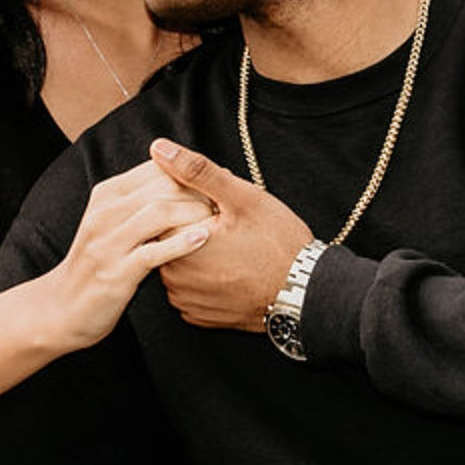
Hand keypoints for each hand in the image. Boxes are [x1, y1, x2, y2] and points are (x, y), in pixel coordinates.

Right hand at [53, 160, 214, 349]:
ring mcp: (109, 242)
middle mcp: (106, 213)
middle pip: (162, 186)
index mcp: (107, 195)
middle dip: (199, 189)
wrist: (62, 308)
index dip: (191, 171)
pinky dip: (182, 243)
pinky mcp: (116, 272)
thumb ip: (139, 203)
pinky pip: (154, 252)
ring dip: (195, 212)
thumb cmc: (97, 263)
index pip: (156, 169)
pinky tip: (204, 240)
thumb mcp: (112, 224)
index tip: (219, 178)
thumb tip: (179, 184)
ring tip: (222, 218)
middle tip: (228, 198)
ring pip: (159, 212)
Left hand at [149, 139, 312, 331]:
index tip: (218, 208)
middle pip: (171, 238)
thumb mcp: (241, 197)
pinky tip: (231, 270)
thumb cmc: (278, 243)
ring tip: (234, 249)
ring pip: (180, 263)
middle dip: (194, 227)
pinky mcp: (199, 316)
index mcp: (177, 244)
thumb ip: (196, 170)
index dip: (190, 202)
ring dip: (197, 253)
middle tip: (231, 228)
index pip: (163, 212)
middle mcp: (174, 278)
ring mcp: (186, 301)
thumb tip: (158, 148)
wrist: (305, 294)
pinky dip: (204, 278)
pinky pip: (191, 289)